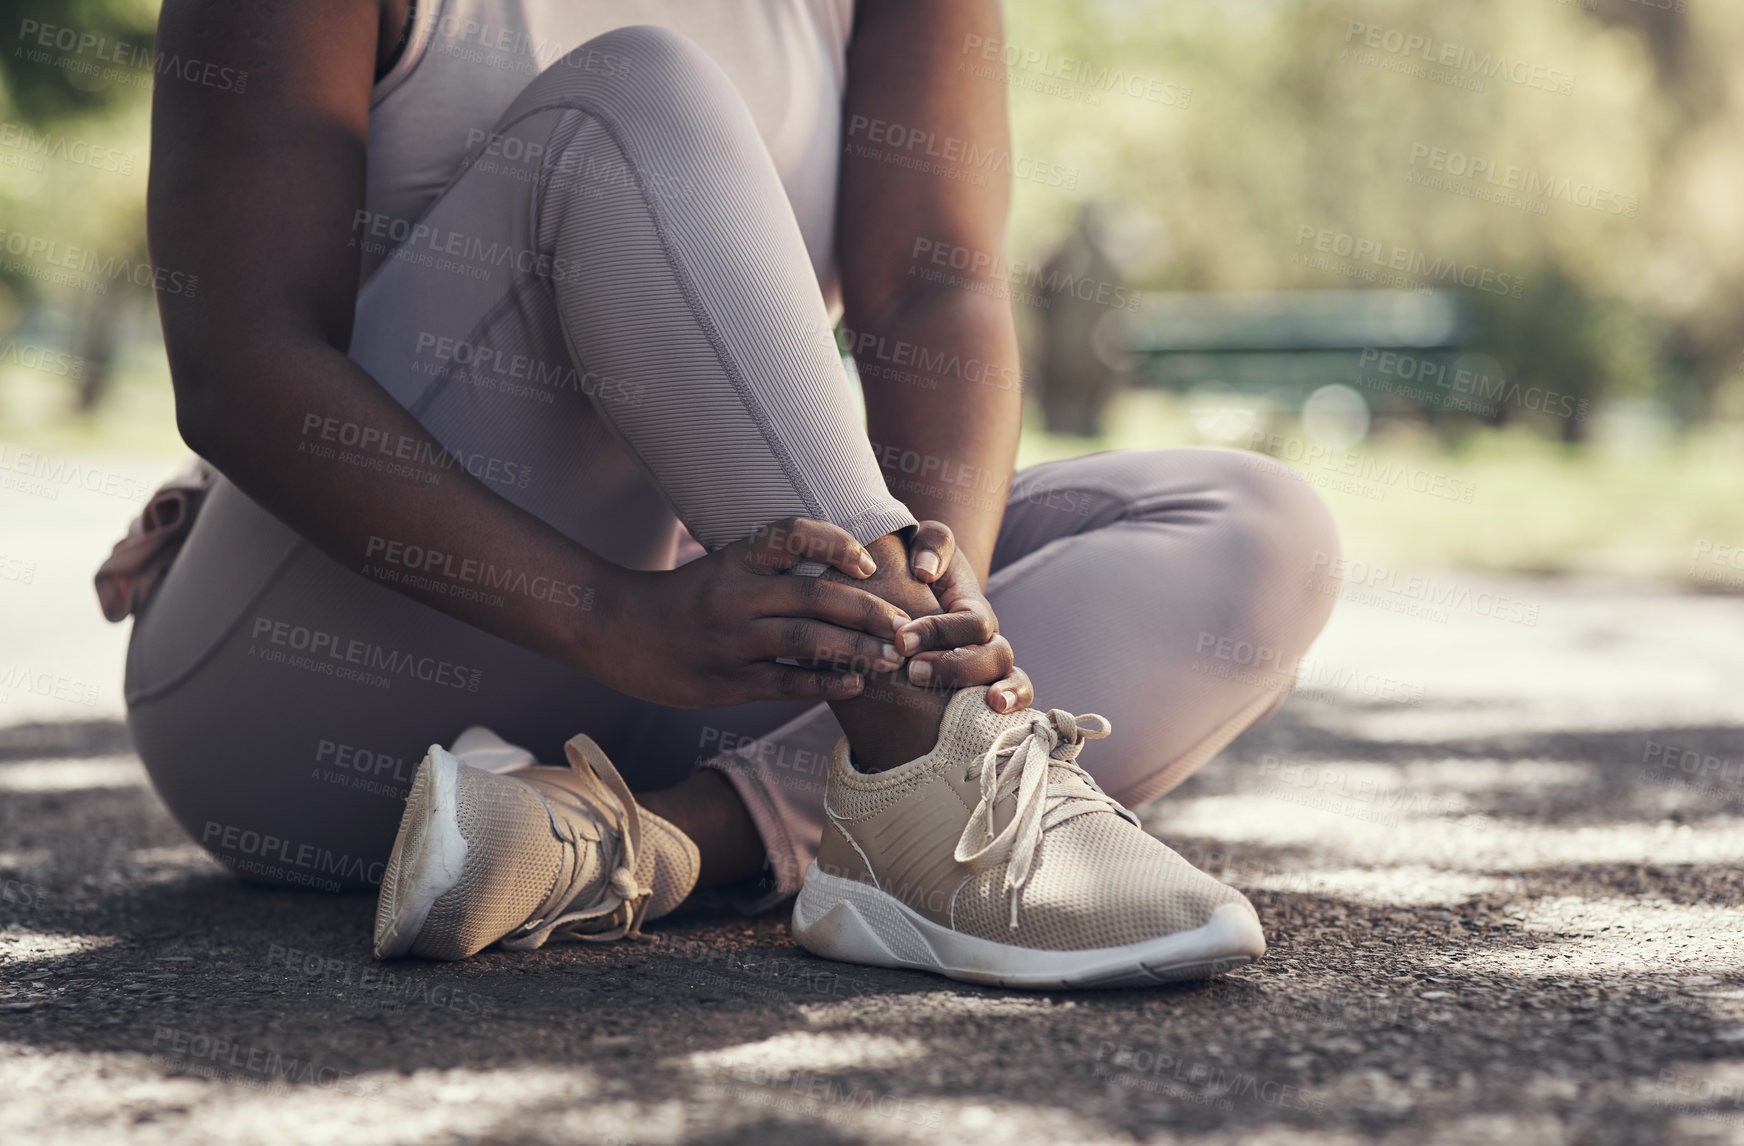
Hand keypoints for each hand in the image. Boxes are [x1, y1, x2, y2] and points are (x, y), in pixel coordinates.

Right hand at [597, 517, 912, 708]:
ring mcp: (730, 642)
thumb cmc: (685, 597)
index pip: (792, 536)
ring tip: (892, 656)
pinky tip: (857, 684)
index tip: (867, 563)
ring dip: (858, 649)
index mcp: (734, 560)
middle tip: (904, 624)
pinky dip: (826, 684)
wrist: (618, 632)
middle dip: (868, 610)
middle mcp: (734, 596)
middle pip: (814, 595)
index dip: (836, 544)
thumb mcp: (723, 566)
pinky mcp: (726, 683)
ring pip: (807, 640)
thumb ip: (773, 567)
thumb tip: (844, 573)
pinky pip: (786, 683)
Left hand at [898, 520, 1033, 713]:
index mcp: (973, 606)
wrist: (924, 590)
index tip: (902, 640)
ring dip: (982, 691)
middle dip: (953, 666)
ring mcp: (990, 662)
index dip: (939, 632)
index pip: (970, 622)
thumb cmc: (923, 566)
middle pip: (992, 655)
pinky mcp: (983, 684)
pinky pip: (1015, 693)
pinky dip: (1014, 701)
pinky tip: (995, 712)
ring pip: (1008, 676)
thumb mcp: (927, 544)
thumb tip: (926, 571)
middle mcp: (987, 637)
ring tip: (964, 704)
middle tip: (912, 671)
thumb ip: (932, 544)